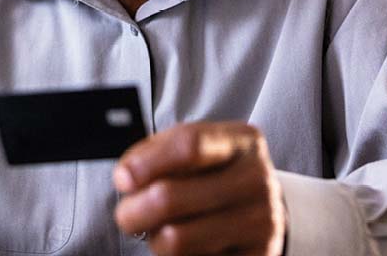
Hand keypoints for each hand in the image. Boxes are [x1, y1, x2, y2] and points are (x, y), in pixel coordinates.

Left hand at [113, 121, 286, 255]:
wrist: (264, 210)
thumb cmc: (218, 175)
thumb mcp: (199, 150)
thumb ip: (160, 152)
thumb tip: (126, 176)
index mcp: (241, 141)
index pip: (188, 145)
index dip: (145, 163)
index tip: (122, 179)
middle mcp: (256, 179)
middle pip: (170, 198)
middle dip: (133, 211)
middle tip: (127, 215)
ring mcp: (261, 222)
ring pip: (176, 240)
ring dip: (155, 239)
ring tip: (161, 232)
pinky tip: (188, 248)